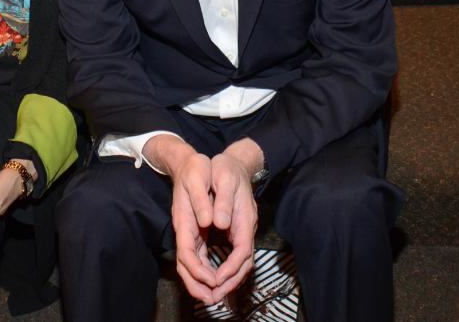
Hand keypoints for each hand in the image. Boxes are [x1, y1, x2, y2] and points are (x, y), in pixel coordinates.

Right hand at [169, 151, 219, 304]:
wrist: (188, 162)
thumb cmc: (194, 168)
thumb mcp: (198, 177)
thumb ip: (203, 200)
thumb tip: (210, 222)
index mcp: (184, 219)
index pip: (187, 253)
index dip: (199, 270)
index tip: (214, 280)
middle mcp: (184, 229)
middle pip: (186, 265)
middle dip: (197, 285)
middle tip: (212, 300)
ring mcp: (189, 232)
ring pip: (191, 264)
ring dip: (201, 282)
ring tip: (215, 296)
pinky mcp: (195, 231)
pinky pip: (198, 256)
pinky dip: (205, 270)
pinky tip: (216, 277)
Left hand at [207, 151, 257, 300]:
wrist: (235, 162)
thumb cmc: (227, 169)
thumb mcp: (224, 178)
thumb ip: (222, 201)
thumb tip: (219, 223)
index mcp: (244, 217)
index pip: (242, 251)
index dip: (231, 268)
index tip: (217, 279)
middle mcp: (246, 227)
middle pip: (244, 263)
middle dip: (230, 282)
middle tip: (213, 296)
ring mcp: (242, 230)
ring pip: (240, 262)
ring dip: (228, 280)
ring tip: (212, 293)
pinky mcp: (236, 231)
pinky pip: (234, 256)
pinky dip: (226, 269)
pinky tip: (214, 276)